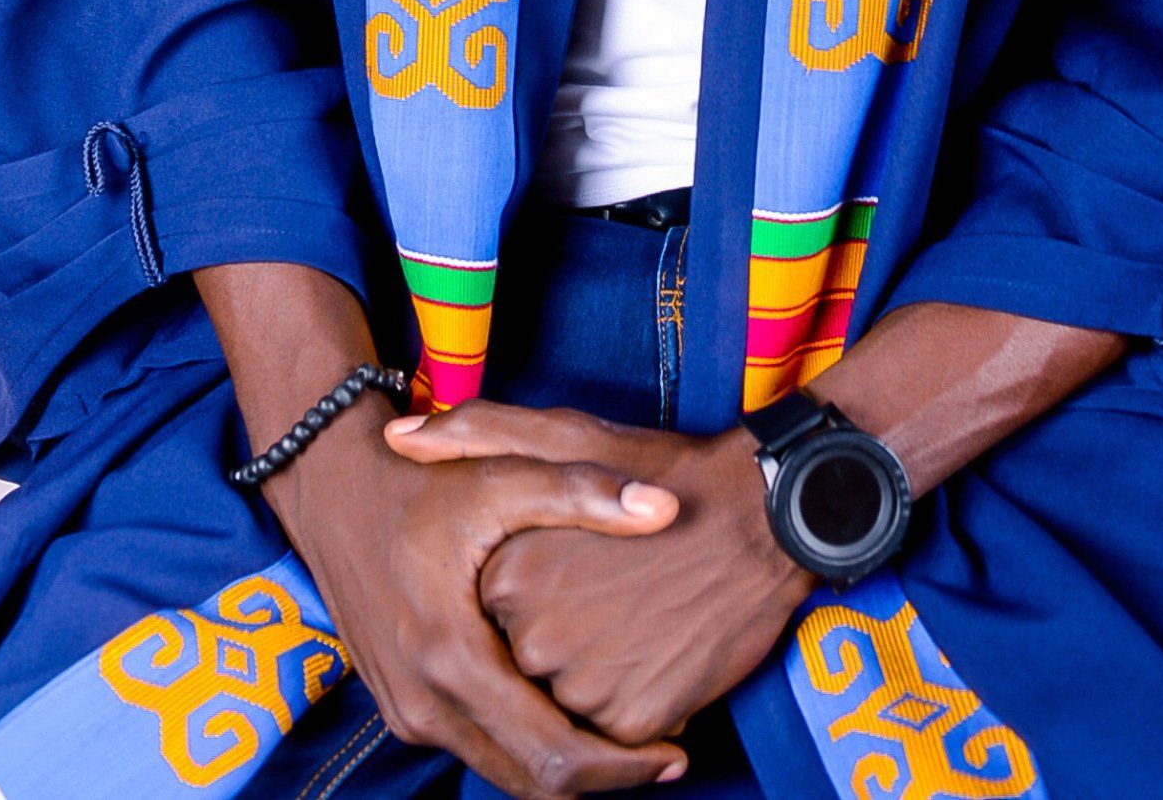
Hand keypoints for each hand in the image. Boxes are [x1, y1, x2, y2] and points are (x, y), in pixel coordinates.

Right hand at [269, 396, 689, 795]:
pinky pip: (479, 750)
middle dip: (601, 777)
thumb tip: (666, 510)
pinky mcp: (405, 709)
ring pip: (505, 772)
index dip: (620, 766)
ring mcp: (410, 714)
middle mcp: (426, 704)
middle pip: (530, 781)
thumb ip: (583, 492)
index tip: (677, 755)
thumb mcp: (500, 472)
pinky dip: (528, 747)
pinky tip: (568, 710)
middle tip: (665, 755)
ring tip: (628, 737)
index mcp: (452, 656)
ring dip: (565, 766)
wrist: (334, 492)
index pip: (550, 754)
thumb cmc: (419, 483)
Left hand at [387, 400, 810, 747]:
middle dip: (563, 633)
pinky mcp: (633, 723)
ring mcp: (582, 688)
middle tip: (612, 590)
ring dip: (593, 671)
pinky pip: (612, 728)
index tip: (573, 563)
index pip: (488, 610)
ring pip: (566, 699)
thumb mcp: (565, 435)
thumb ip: (475, 433)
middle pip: (525, 660)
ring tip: (634, 615)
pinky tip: (657, 645)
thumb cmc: (663, 472)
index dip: (534, 587)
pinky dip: (632, 697)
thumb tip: (398, 437)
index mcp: (505, 575)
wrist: (764, 517)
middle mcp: (532, 639)